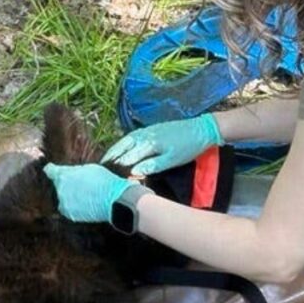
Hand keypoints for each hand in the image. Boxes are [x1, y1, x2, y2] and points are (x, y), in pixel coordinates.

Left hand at [43, 163, 132, 222]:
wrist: (113, 200)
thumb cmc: (104, 181)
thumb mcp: (89, 169)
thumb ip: (74, 171)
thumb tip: (71, 174)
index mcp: (63, 175)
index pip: (49, 171)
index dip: (51, 170)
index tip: (50, 169)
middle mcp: (60, 190)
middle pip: (58, 186)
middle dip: (66, 185)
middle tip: (80, 185)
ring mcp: (64, 204)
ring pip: (63, 199)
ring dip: (70, 198)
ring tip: (86, 196)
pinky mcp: (70, 215)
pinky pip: (69, 209)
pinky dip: (75, 207)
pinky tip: (87, 204)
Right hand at [101, 114, 222, 174]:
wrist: (202, 129)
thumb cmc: (188, 147)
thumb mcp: (172, 159)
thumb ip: (153, 165)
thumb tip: (134, 171)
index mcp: (150, 143)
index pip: (129, 156)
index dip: (118, 165)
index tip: (107, 174)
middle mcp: (146, 134)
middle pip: (124, 145)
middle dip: (112, 154)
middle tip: (101, 165)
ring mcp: (149, 130)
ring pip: (127, 139)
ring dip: (116, 147)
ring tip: (108, 157)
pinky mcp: (153, 128)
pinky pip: (133, 135)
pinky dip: (125, 142)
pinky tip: (123, 146)